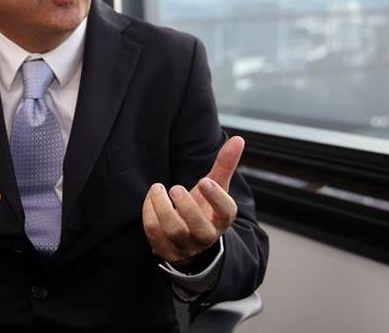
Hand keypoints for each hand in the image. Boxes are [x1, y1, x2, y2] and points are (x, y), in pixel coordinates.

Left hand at [142, 136, 243, 267]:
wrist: (189, 239)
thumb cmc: (204, 207)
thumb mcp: (215, 187)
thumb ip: (225, 165)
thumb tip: (239, 139)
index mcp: (221, 220)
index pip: (226, 213)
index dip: (217, 198)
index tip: (204, 181)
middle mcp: (205, 236)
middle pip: (199, 228)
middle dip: (186, 207)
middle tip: (175, 187)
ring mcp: (185, 245)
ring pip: (174, 231)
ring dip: (162, 208)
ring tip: (158, 188)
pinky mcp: (165, 250)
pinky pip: (154, 234)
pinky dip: (149, 214)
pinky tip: (151, 198)